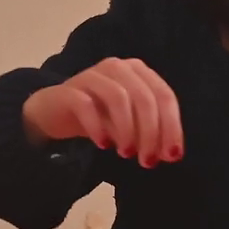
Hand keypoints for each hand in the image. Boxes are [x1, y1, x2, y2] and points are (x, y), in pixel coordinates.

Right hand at [22, 58, 182, 167]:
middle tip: (147, 161)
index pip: (164, 96)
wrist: (56, 113)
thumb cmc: (100, 117)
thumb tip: (170, 153)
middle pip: (144, 97)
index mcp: (139, 72)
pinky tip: (102, 144)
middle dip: (151, 133)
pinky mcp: (69, 89)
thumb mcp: (130, 125)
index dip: (172, 127)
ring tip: (126, 153)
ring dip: (127, 130)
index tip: (172, 156)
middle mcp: (118, 67)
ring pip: (118, 98)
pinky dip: (98, 126)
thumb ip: (150, 134)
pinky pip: (86, 104)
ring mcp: (92, 75)